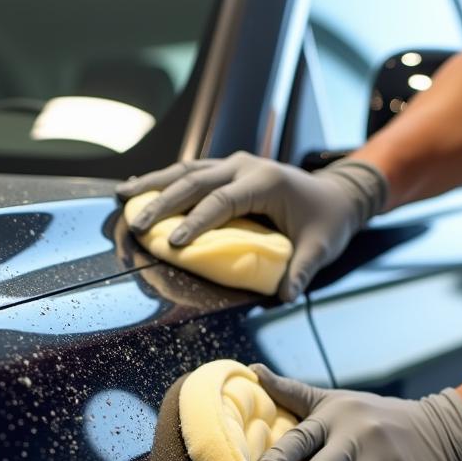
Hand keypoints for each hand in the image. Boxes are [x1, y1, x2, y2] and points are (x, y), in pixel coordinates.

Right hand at [116, 152, 387, 301]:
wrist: (338, 194)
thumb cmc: (328, 222)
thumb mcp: (320, 248)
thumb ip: (301, 271)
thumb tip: (284, 297)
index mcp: (265, 181)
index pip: (222, 202)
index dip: (196, 222)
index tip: (173, 244)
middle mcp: (245, 165)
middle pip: (195, 181)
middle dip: (162, 203)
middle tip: (136, 227)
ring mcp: (234, 163)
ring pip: (186, 170)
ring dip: (153, 184)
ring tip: (123, 199)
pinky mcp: (227, 169)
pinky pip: (190, 171)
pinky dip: (162, 180)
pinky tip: (137, 189)